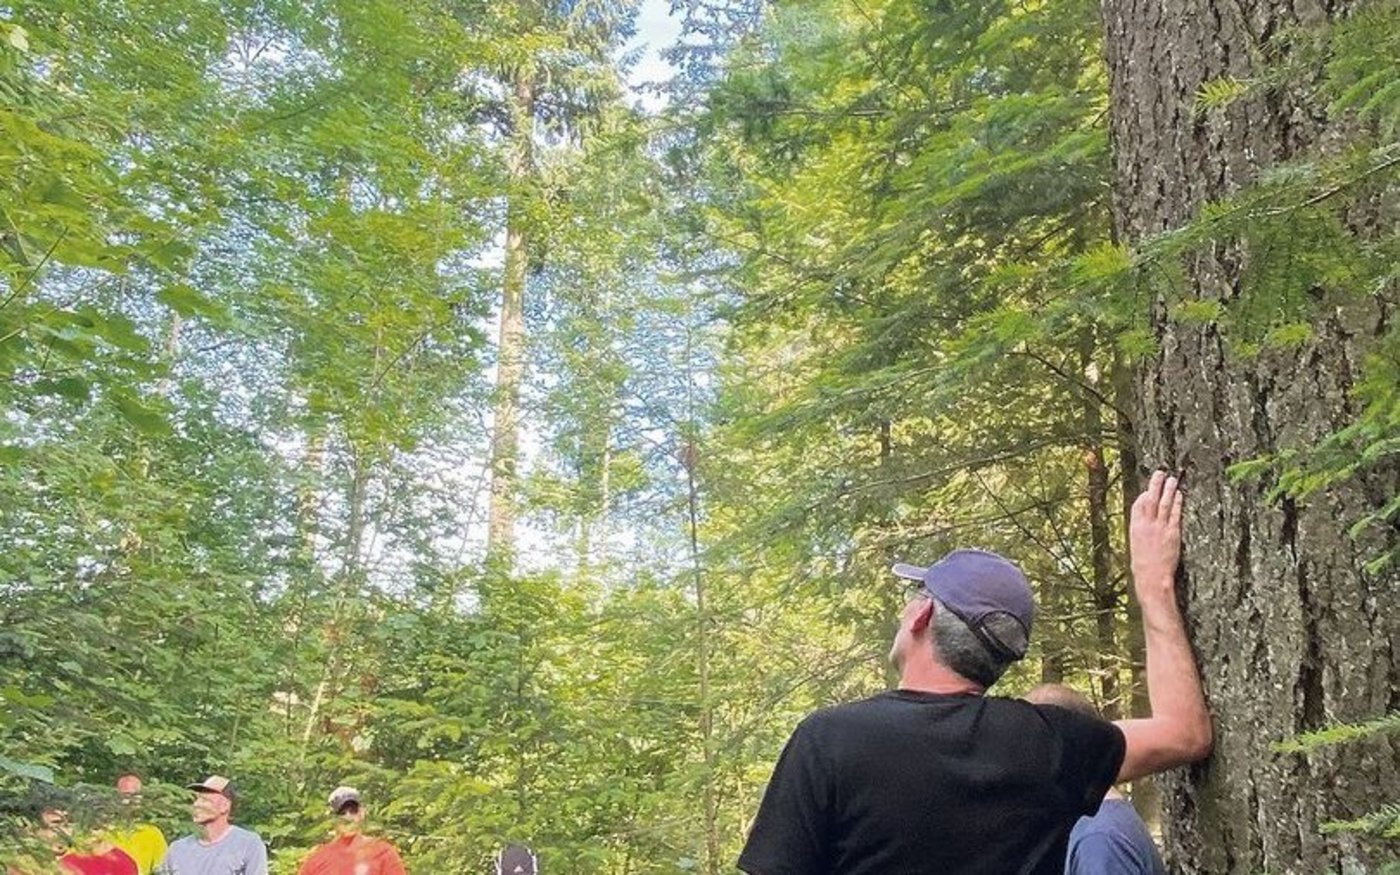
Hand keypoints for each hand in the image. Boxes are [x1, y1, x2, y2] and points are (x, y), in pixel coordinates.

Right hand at [1130, 470, 1182, 595]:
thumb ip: (1141, 534)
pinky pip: (1175, 514)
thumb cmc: (1143, 566)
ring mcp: (1160, 528)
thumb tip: (1144, 527)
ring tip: (1172, 479)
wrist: (1151, 577)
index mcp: (1135, 528)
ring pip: (1164, 503)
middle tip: (1160, 473)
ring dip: (1168, 490)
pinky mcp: (1172, 533)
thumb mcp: (1136, 547)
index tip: (1147, 490)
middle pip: (1150, 499)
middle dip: (1154, 485)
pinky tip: (1179, 495)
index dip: (1143, 495)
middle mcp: (1146, 525)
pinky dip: (1177, 503)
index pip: (1138, 505)